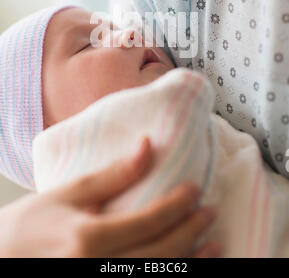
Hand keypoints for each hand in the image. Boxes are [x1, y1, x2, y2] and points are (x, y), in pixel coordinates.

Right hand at [0, 138, 219, 256]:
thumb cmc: (26, 228)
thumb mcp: (65, 195)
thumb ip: (111, 176)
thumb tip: (147, 147)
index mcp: (88, 240)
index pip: (150, 222)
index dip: (178, 205)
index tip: (195, 190)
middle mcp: (97, 270)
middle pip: (161, 254)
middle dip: (191, 232)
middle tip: (210, 212)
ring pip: (158, 277)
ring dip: (192, 263)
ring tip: (213, 245)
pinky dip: (168, 275)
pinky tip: (184, 265)